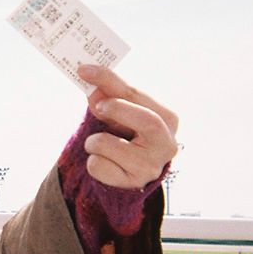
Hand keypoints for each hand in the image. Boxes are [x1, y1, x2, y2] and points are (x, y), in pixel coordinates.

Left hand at [77, 65, 179, 188]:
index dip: (109, 81)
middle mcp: (167, 144)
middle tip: (99, 106)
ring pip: (108, 145)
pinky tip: (105, 163)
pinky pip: (98, 167)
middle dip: (118, 110)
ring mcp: (151, 167)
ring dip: (92, 141)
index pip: (138, 94)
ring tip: (97, 143)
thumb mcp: (119, 112)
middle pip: (146, 120)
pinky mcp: (132, 184)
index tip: (84, 70)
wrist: (130, 172)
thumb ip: (108, 97)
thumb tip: (93, 88)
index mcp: (168, 119)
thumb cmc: (127, 133)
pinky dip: (93, 162)